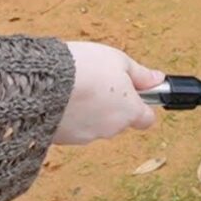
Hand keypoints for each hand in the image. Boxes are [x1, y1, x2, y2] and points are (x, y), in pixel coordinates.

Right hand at [52, 42, 166, 145]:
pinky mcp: (63, 140)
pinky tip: (61, 97)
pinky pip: (72, 127)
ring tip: (76, 86)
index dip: (142, 106)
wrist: (42, 82)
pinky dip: (69, 116)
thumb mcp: (119, 60)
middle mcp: (111, 129)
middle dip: (111, 105)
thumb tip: (158, 79)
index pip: (147, 119)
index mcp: (129, 111)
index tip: (134, 93)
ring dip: (89, 110)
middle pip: (119, 120)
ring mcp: (86, 136)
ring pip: (94, 124)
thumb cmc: (85, 68)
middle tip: (98, 82)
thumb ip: (140, 74)